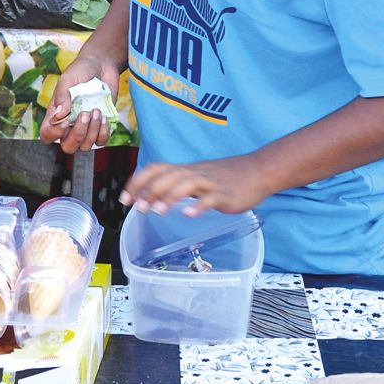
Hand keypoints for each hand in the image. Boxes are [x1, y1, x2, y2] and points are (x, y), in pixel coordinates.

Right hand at [39, 54, 115, 153]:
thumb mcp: (68, 80)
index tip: (66, 119)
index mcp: (56, 115)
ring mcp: (86, 128)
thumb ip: (62, 97)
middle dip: (78, 134)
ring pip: (85, 146)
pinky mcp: (101, 127)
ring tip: (96, 111)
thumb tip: (58, 117)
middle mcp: (69, 125)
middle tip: (85, 113)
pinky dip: (103, 133)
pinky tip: (104, 117)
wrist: (101, 65)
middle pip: (68, 146)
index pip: (47, 135)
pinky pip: (101, 141)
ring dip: (92, 131)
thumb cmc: (80, 71)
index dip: (54, 133)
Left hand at [121, 158, 265, 218]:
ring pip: (187, 184)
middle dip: (150, 191)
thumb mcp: (199, 176)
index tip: (125, 198)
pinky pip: (211, 198)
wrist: (258, 170)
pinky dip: (199, 205)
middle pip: (168, 175)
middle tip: (138, 208)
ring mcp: (211, 183)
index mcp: (187, 170)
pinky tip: (189, 214)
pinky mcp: (225, 195)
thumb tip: (155, 196)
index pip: (156, 169)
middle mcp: (195, 174)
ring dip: (170, 196)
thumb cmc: (227, 176)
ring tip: (158, 211)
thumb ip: (180, 184)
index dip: (138, 181)